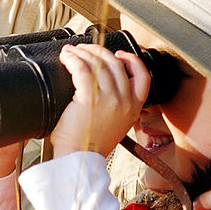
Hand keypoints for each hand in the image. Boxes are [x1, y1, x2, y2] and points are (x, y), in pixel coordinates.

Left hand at [47, 44, 147, 158]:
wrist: (79, 160)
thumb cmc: (88, 146)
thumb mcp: (115, 126)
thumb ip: (116, 108)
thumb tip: (104, 89)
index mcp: (133, 108)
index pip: (143, 76)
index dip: (132, 60)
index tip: (119, 55)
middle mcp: (125, 102)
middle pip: (116, 64)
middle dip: (99, 51)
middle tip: (85, 50)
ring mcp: (109, 99)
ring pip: (99, 63)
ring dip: (83, 53)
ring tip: (71, 52)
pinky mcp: (90, 98)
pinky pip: (82, 69)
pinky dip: (73, 59)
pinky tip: (67, 58)